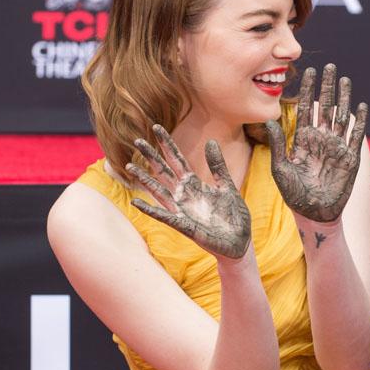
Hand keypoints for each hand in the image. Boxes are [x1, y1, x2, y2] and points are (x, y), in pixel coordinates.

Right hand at [126, 125, 251, 258]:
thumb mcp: (228, 187)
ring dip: (145, 179)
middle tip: (137, 139)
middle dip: (152, 156)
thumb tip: (210, 141)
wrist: (240, 242)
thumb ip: (218, 167)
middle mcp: (185, 195)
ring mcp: (182, 210)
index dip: (167, 144)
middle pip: (164, 171)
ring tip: (129, 166)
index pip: (177, 160)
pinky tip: (136, 202)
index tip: (156, 127)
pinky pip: (164, 216)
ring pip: (159, 191)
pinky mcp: (184, 226)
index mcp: (195, 185)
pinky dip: (150, 210)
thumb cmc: (233, 217)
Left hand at [265, 63, 367, 222]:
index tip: (309, 71)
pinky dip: (359, 120)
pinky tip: (361, 105)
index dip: (308, 90)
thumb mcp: (281, 168)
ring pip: (341, 116)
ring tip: (345, 80)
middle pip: (326, 107)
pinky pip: (355, 135)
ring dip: (344, 98)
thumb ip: (279, 144)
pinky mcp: (350, 158)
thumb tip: (270, 120)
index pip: (307, 108)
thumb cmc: (294, 194)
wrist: (313, 213)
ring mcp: (337, 147)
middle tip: (330, 66)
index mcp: (304, 139)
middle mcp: (321, 139)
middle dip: (328, 87)